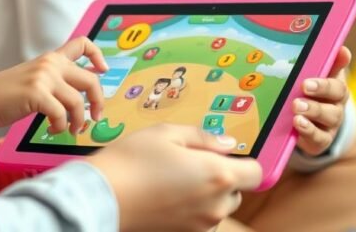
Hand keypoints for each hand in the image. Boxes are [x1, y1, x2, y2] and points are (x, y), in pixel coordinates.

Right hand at [0, 37, 106, 134]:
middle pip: (91, 79)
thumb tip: (81, 97)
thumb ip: (54, 80)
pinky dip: (61, 127)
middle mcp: (49, 64)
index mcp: (50, 58)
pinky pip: (62, 114)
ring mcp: (43, 77)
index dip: (98, 56)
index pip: (82, 43)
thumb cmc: (5, 96)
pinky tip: (53, 130)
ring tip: (71, 130)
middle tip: (94, 118)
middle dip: (98, 102)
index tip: (103, 71)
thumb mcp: (33, 79)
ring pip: (78, 101)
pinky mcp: (36, 93)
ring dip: (78, 121)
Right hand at [86, 125, 262, 231]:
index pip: (256, 172)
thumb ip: (203, 137)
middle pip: (237, 191)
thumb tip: (226, 143)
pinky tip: (167, 198)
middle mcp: (215, 204)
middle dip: (220, 177)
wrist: (100, 196)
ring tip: (173, 181)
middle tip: (188, 163)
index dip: (243, 161)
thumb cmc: (131, 160)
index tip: (223, 155)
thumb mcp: (166, 133)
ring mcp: (201, 225)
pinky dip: (192, 210)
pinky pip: (200, 221)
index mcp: (217, 174)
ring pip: (217, 207)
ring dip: (206, 195)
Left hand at [293, 46, 351, 156]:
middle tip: (304, 87)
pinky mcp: (321, 140)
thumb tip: (343, 49)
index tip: (309, 80)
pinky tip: (298, 123)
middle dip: (320, 92)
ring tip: (297, 106)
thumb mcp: (321, 78)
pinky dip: (309, 130)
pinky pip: (319, 138)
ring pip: (328, 118)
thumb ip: (330, 64)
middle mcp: (336, 107)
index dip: (325, 81)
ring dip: (313, 111)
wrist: (313, 125)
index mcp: (336, 89)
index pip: (337, 84)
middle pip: (335, 98)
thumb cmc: (314, 95)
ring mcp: (330, 125)